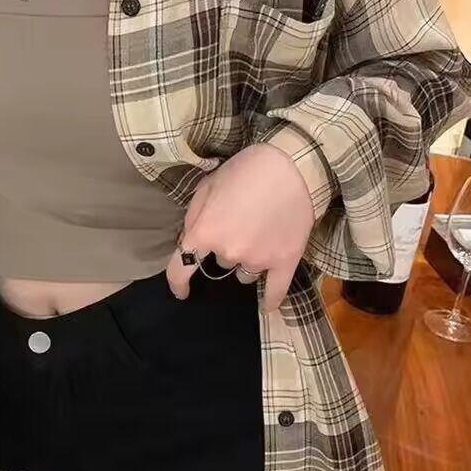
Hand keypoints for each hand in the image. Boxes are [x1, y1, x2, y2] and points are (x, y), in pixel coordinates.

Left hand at [166, 143, 314, 311]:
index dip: (178, 283)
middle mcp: (228, 252)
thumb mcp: (207, 185)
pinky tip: (267, 306)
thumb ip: (194, 217)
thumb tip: (189, 242)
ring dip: (246, 261)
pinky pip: (275, 291)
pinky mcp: (286, 262)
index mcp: (204, 233)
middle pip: (221, 262)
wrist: (292, 165)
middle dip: (224, 248)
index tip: (181, 290)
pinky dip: (270, 299)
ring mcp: (258, 260)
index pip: (181, 270)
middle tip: (238, 223)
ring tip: (260, 237)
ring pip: (244, 273)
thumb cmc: (245, 170)